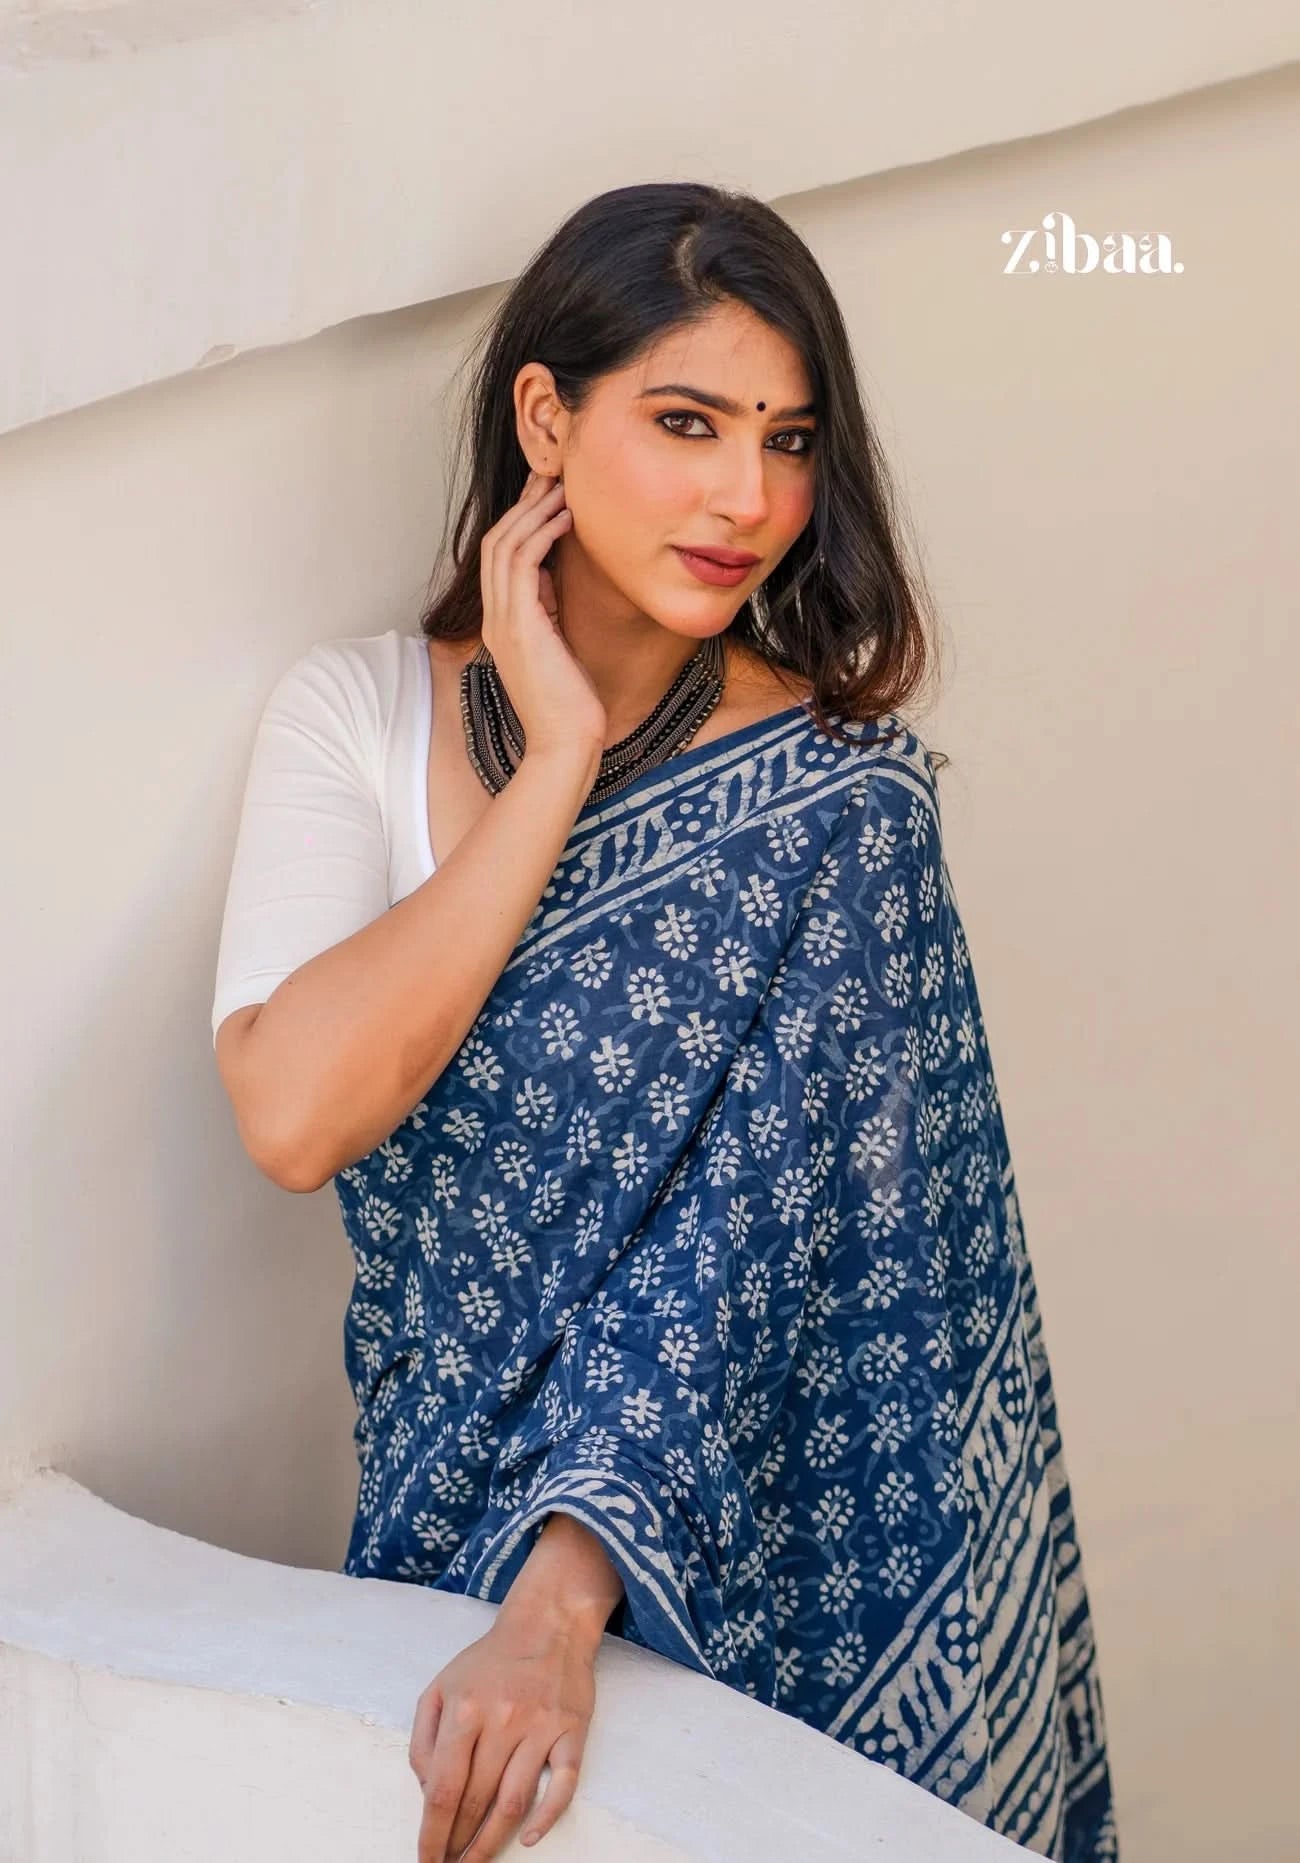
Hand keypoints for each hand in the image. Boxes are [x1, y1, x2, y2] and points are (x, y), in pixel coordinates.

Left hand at [409, 1603, 599, 1861]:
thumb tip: (427, 1791)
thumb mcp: (441, 1687)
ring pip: (514, 1802)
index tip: (426, 1859)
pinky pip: (563, 1784)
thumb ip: (423, 1739)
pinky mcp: (572, 1731)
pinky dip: (547, 1817)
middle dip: (458, 1843)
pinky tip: (528, 1838)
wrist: (548, 1622)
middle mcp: (502, 1719)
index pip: (442, 1789)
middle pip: (476, 1801)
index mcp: (464, 1710)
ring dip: (492, 1841)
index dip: (432, 1834)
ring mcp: (540, 1726)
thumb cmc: (489, 1661)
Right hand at [478, 469, 606, 761]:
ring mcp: (503, 622)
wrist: (566, 744)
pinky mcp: (520, 627)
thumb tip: (551, 577)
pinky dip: (542, 534)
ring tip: (562, 487)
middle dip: (523, 505)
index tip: (547, 495)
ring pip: (504, 546)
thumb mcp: (556, 646)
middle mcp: (495, 619)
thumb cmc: (570, 705)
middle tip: (552, 476)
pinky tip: (566, 518)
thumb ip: (546, 611)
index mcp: (502, 624)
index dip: (521, 521)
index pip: (501, 558)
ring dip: (533, 511)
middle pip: (496, 542)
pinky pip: (522, 564)